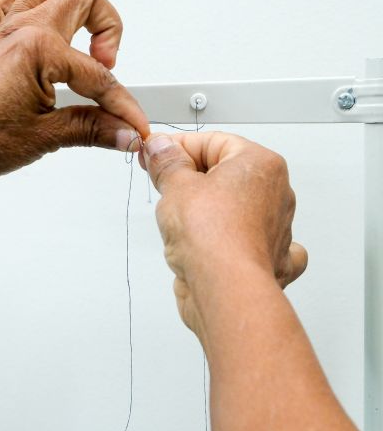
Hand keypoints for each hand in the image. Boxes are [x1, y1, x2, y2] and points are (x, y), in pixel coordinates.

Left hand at [0, 0, 147, 197]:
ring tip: (84, 42)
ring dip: (73, 6)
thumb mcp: (43, 138)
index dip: (122, 104)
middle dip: (109, 29)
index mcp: (39, 49)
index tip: (133, 124)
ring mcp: (2, 29)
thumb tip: (123, 132)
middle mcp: (21, 29)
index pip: (98, 76)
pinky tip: (40, 29)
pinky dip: (28, 5)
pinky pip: (8, 1)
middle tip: (108, 67)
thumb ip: (91, 130)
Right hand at [141, 132, 307, 338]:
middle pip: (225, 174)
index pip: (212, 142)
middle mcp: (276, 193)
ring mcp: (276, 227)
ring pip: (237, 207)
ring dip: (208, 211)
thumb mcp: (175, 186)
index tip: (155, 155)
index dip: (177, 147)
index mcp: (259, 164)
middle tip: (163, 186)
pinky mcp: (269, 259)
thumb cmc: (211, 238)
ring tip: (181, 224)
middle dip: (191, 180)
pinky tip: (223, 245)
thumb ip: (167, 162)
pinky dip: (241, 242)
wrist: (225, 289)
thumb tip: (161, 147)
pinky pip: (257, 242)